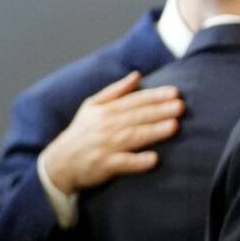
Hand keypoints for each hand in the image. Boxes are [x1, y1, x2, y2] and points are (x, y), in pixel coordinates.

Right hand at [40, 71, 183, 194]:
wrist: (58, 163)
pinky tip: (154, 159)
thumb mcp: (92, 106)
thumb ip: (116, 90)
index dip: (155, 96)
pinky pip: (123, 163)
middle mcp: (106, 126)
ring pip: (133, 137)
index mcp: (106, 110)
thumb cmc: (81, 133)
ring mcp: (106, 146)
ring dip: (153, 132)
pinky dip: (137, 162)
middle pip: (137, 117)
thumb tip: (137, 75)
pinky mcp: (104, 165)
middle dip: (160, 111)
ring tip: (174, 126)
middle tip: (180, 106)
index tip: (175, 92)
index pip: (135, 101)